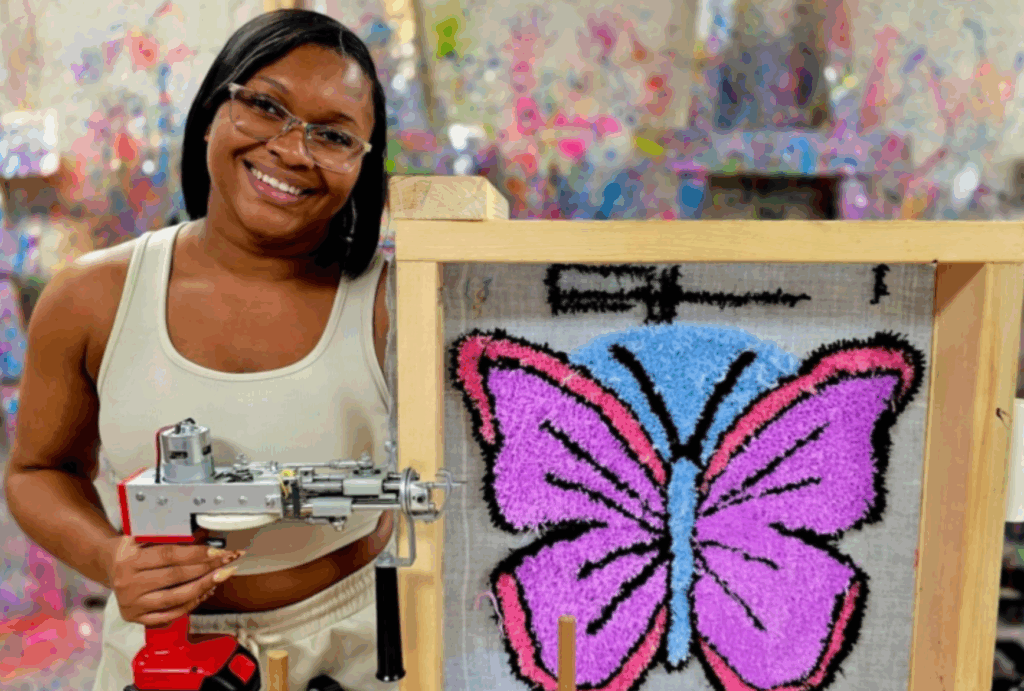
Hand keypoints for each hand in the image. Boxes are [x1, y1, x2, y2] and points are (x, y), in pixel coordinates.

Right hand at [104, 532, 242, 626]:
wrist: (109, 565)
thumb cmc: (132, 548)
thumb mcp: (144, 536)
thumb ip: (170, 536)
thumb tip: (204, 535)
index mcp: (128, 560)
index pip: (169, 556)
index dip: (197, 553)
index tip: (218, 552)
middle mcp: (128, 584)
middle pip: (176, 577)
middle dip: (207, 569)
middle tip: (228, 562)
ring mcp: (132, 605)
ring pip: (176, 599)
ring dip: (204, 587)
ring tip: (222, 576)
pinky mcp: (137, 618)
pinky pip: (171, 614)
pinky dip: (191, 604)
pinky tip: (206, 592)